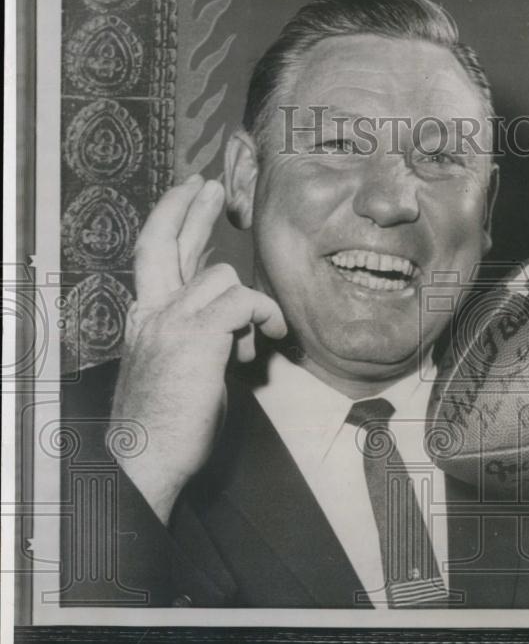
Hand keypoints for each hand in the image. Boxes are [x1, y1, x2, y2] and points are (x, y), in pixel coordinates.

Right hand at [111, 175, 286, 524]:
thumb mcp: (184, 368)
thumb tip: (236, 325)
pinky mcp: (197, 336)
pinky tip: (268, 340)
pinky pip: (244, 302)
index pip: (154, 255)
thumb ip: (202, 335)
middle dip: (189, 207)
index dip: (172, 219)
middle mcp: (151, 312)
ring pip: (221, 275)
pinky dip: (263, 316)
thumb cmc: (169, 424)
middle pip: (166, 241)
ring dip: (251, 303)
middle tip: (211, 186)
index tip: (189, 194)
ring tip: (257, 341)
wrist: (145, 457)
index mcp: (145, 318)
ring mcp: (171, 321)